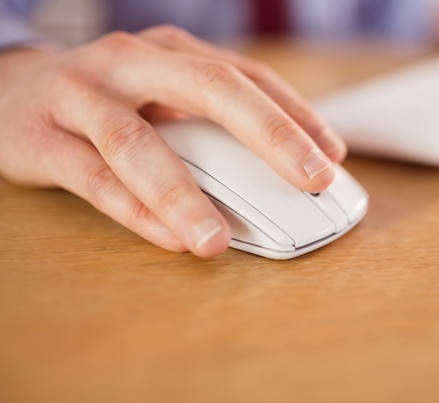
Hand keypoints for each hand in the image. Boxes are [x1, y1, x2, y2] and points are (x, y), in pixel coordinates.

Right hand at [0, 25, 346, 256]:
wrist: (11, 90)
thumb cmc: (106, 99)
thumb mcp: (164, 96)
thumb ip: (213, 124)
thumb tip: (283, 167)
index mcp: (171, 53)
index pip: (247, 77)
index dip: (296, 114)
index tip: (333, 156)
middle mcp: (131, 63)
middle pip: (209, 89)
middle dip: (269, 134)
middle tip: (312, 180)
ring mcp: (83, 96)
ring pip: (137, 142)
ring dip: (185, 194)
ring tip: (219, 240)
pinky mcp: (42, 138)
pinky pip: (93, 178)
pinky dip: (135, 211)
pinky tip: (171, 238)